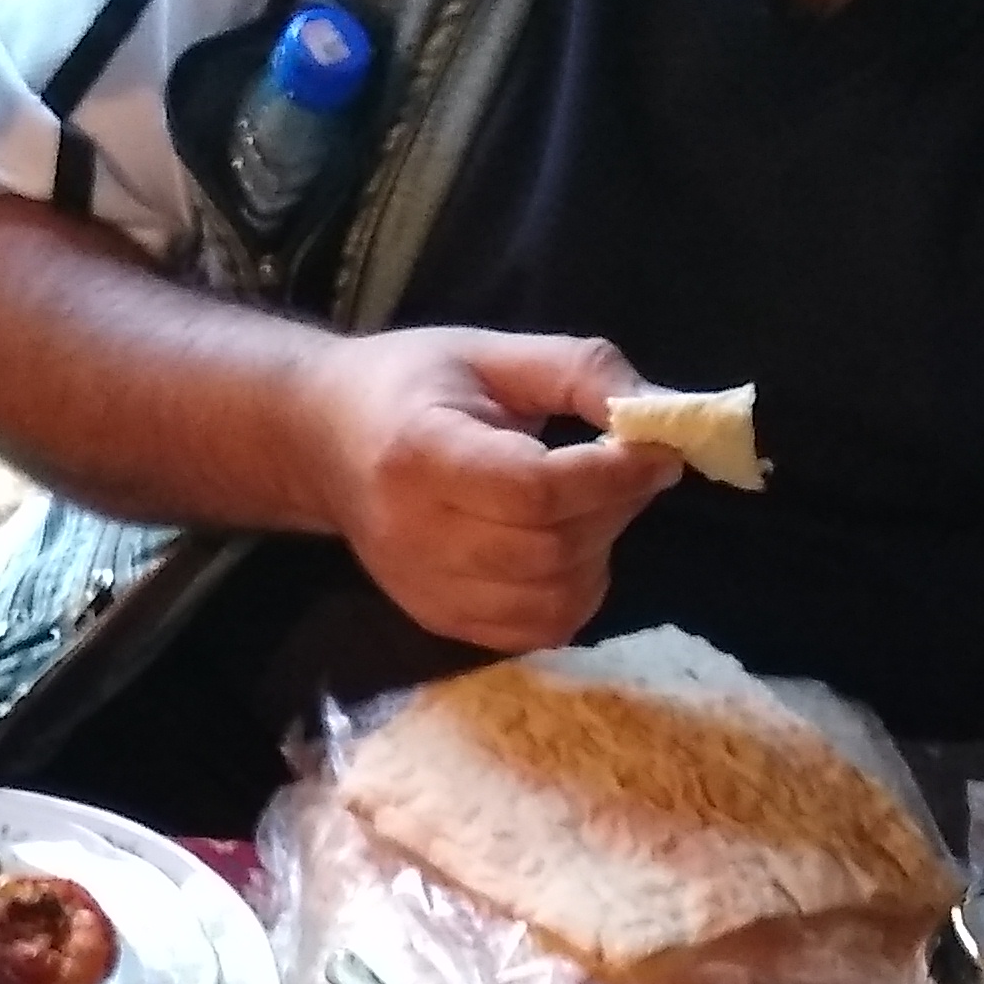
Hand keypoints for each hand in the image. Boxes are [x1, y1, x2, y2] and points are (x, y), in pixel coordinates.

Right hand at [295, 325, 680, 655]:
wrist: (321, 442)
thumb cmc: (409, 385)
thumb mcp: (491, 352)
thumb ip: (578, 371)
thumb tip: (661, 411)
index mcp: (421, 454)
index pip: (536, 490)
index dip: (613, 476)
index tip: (658, 451)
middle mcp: (417, 536)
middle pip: (550, 549)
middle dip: (613, 509)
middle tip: (627, 470)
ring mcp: (425, 590)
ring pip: (552, 601)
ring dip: (599, 554)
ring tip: (591, 507)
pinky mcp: (438, 621)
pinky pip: (535, 631)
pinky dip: (572, 593)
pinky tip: (566, 549)